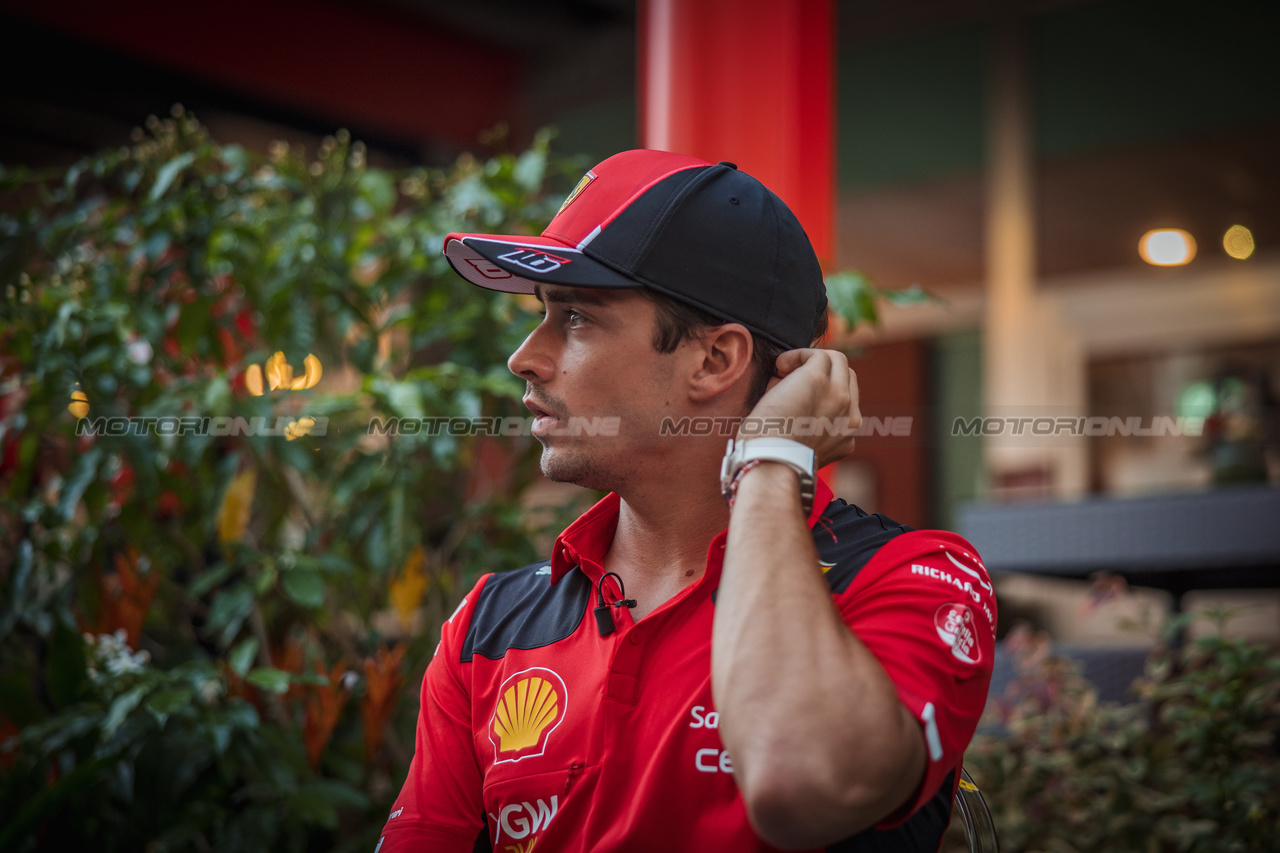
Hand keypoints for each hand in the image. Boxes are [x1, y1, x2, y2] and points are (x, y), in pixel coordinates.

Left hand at [740, 348, 861, 467]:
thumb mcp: (803, 445)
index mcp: (847, 436)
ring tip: (785, 371)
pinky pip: (817, 354)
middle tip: (792, 380)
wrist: (770, 461)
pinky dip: (797, 356)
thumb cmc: (773, 456)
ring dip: (811, 361)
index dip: (824, 392)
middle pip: (848, 377)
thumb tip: (789, 387)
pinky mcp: (819, 379)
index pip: (846, 402)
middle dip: (823, 373)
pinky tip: (780, 366)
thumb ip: (808, 421)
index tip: (799, 396)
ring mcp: (839, 396)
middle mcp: (850, 416)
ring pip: (838, 361)